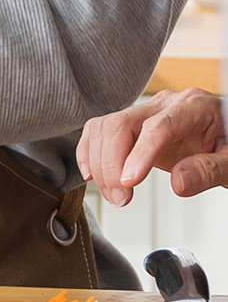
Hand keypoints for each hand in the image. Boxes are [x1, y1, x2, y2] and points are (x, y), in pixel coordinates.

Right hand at [77, 87, 227, 204]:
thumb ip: (210, 171)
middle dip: (112, 163)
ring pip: (106, 126)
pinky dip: (91, 151)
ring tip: (114, 194)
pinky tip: (92, 173)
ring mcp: (147, 111)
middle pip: (122, 123)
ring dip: (100, 162)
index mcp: (193, 107)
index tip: (129, 181)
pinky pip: (102, 129)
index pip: (159, 126)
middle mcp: (165, 104)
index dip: (140, 154)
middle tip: (120, 198)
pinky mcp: (135, 124)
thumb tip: (179, 183)